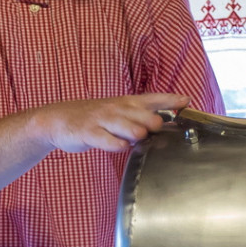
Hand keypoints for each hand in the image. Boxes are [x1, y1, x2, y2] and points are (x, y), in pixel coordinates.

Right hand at [29, 93, 189, 154]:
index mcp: (126, 102)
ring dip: (137, 133)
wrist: (58, 119)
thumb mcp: (118, 110)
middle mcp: (117, 108)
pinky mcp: (88, 133)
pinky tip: (121, 147)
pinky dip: (116, 145)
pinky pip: (106, 140)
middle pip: (143, 114)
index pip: (153, 98)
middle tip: (158, 128)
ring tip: (140, 138)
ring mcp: (102, 120)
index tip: (187, 101)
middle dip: (154, 122)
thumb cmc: (94, 117)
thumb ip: (140, 117)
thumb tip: (164, 124)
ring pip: (127, 126)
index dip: (171, 100)